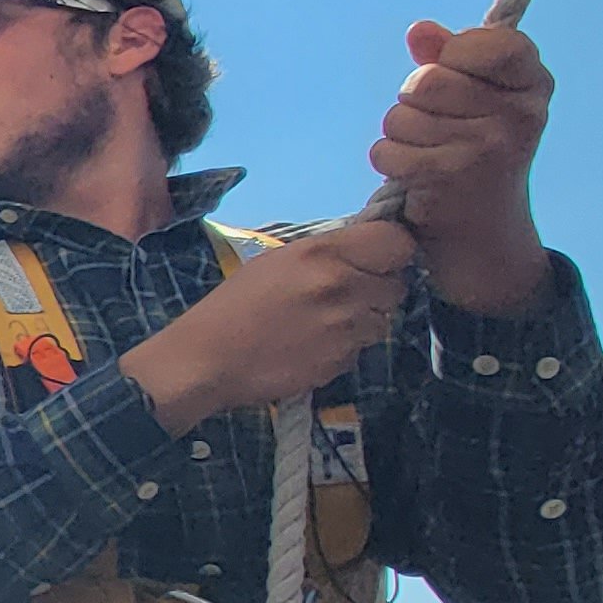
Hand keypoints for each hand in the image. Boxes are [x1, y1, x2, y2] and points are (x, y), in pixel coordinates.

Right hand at [119, 220, 413, 427]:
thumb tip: (361, 253)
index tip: (375, 259)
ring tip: (325, 324)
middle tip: (345, 295)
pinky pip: (361, 348)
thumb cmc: (233, 305)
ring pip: (384, 319)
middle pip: (396, 284)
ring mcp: (346, 327)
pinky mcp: (342, 360)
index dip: (390, 251)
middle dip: (377, 288)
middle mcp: (343, 286)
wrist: (206, 360)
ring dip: (364, 320)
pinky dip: (345, 347)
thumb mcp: (276, 262)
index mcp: (324, 254)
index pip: (397, 242)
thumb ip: (325, 253)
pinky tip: (313, 347)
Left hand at [370, 19, 551, 314]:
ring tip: (428, 156)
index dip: (455, 55)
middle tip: (434, 129)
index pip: (489, 41)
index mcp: (534, 85)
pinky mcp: (453, 175)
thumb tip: (420, 30)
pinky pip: (387, 150)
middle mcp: (521, 113)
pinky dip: (389, 162)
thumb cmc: (474, 157)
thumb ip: (448, 60)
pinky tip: (414, 177)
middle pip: (426, 79)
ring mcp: (490, 145)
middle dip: (413, 103)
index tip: (457, 79)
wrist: (485, 239)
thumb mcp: (474, 102)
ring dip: (399, 137)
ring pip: (400, 116)